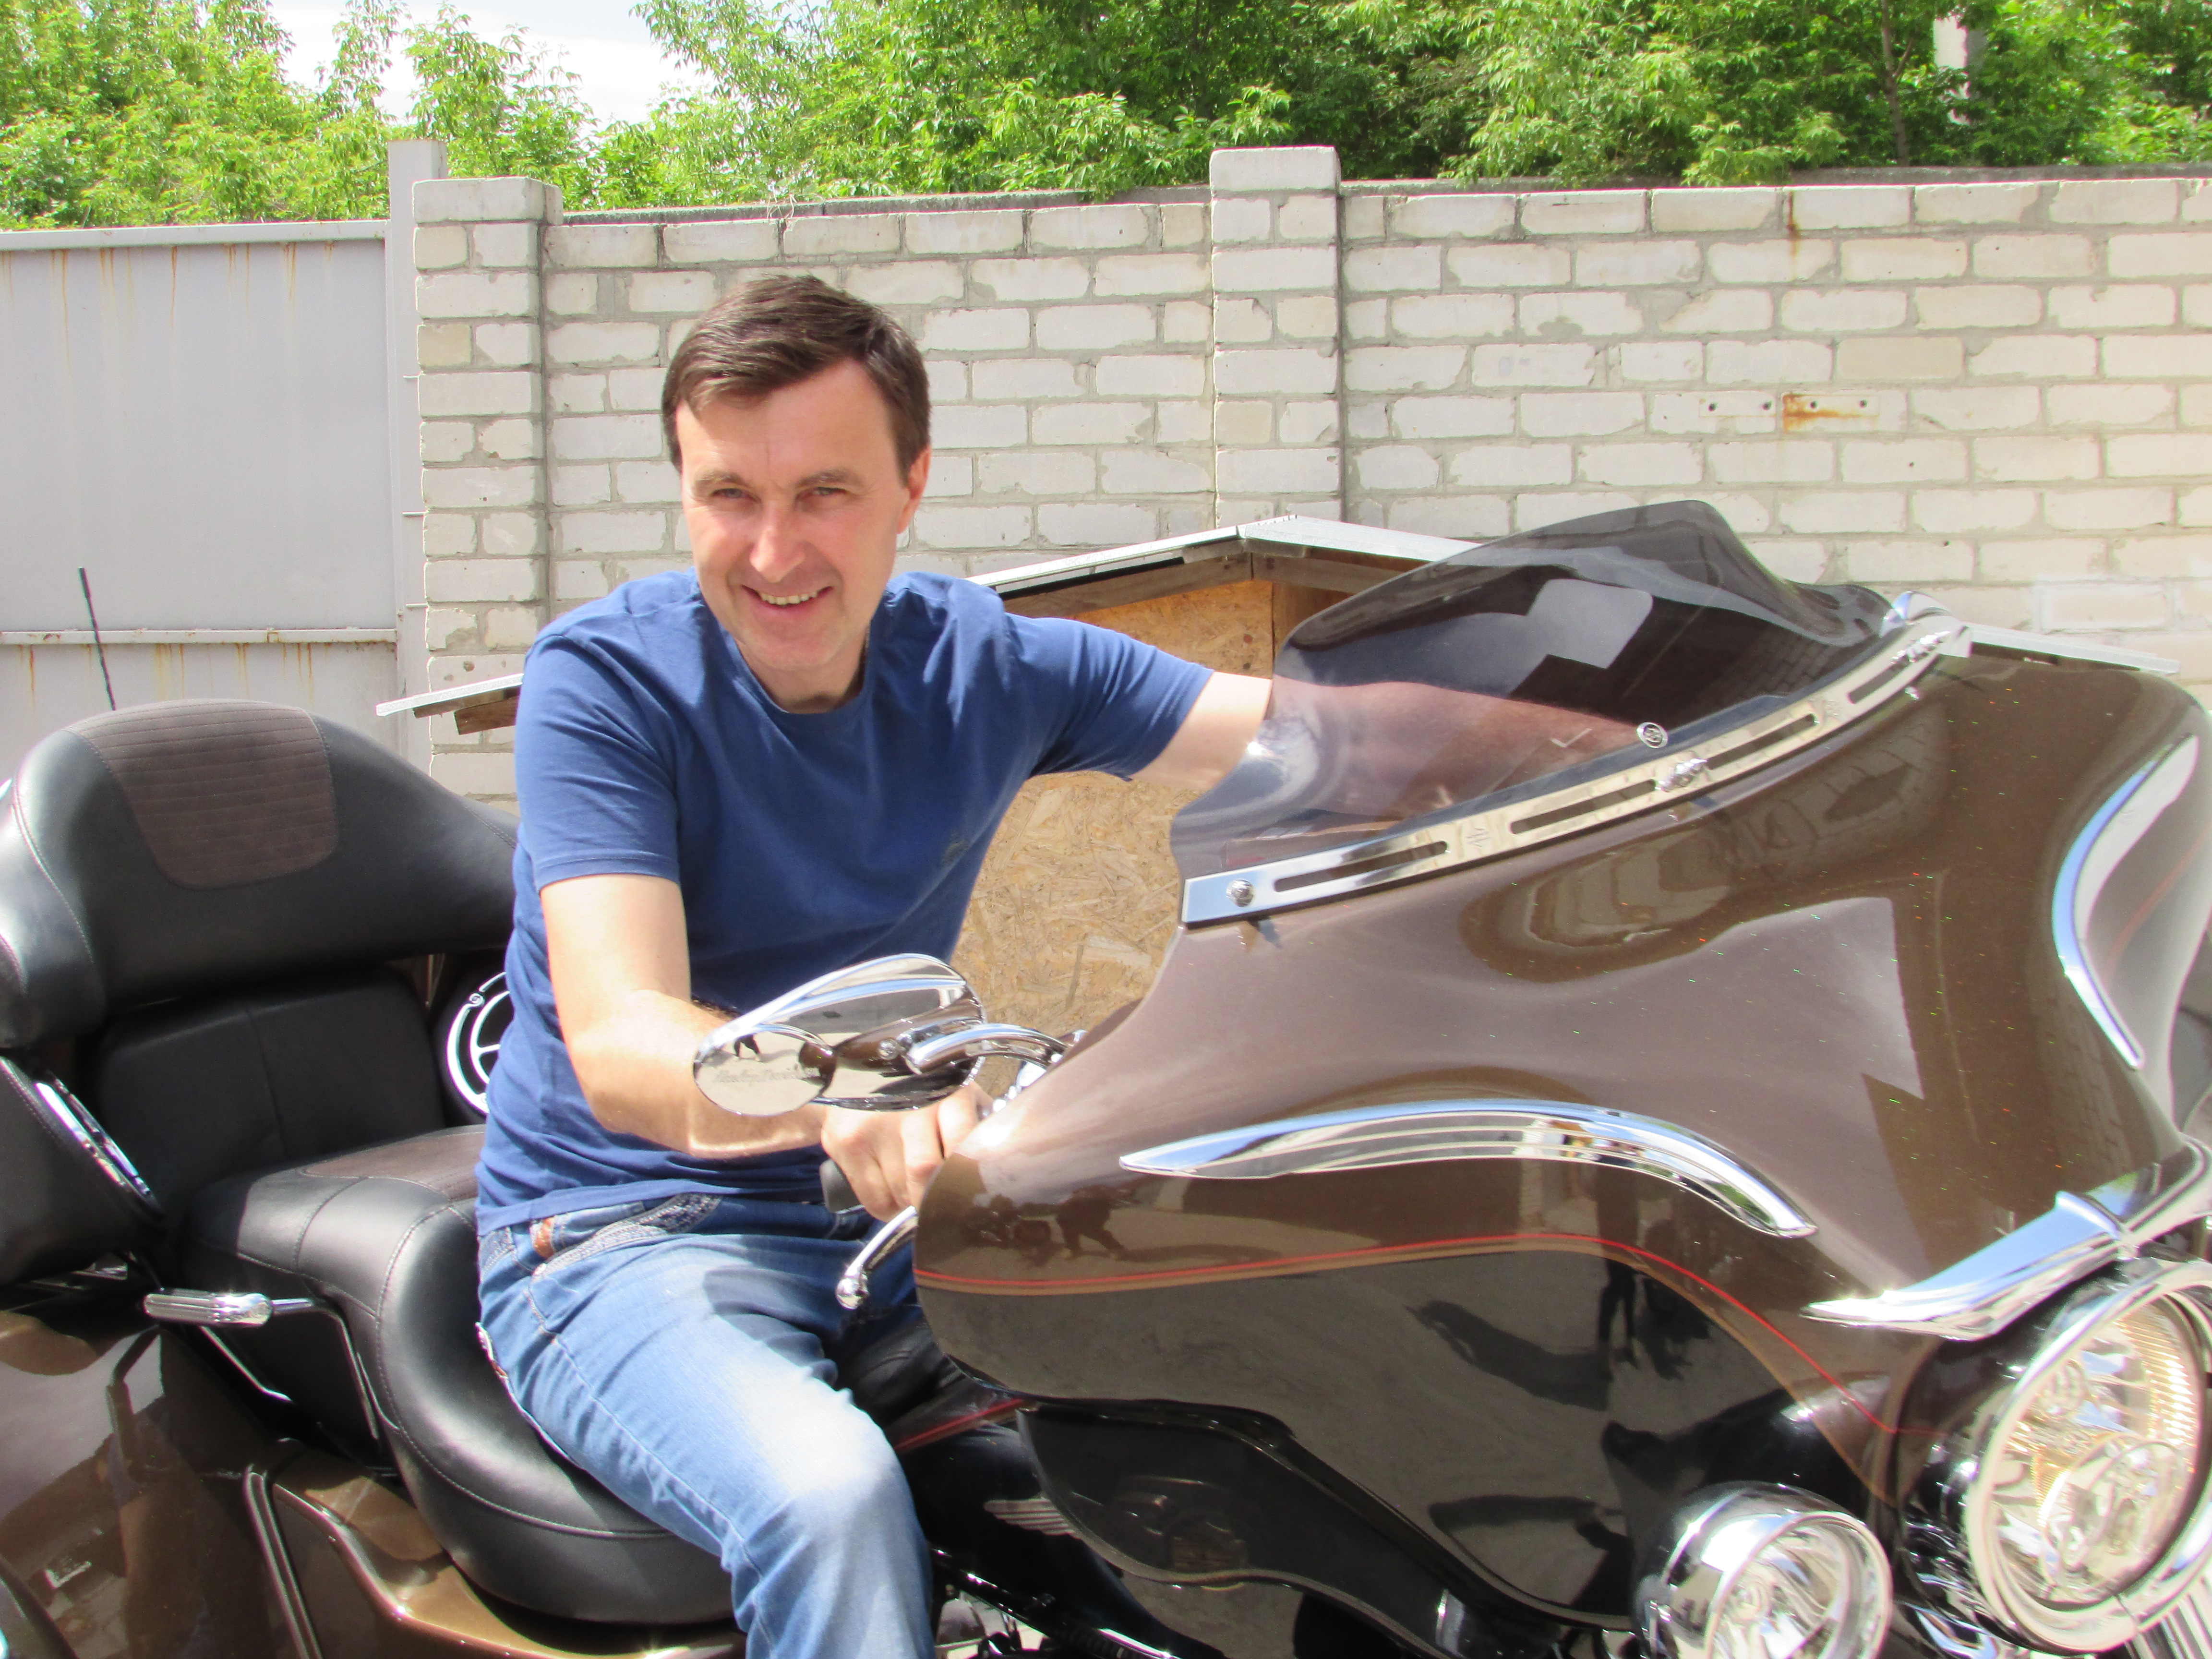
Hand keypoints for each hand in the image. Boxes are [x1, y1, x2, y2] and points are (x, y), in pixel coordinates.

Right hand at [821, 1083, 987, 1219]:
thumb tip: (1000, 1166)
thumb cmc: (921, 1092)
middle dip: (934, 1199)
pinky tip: (892, 1189)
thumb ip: (977, 1124)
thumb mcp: (956, 1095)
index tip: (967, 1193)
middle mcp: (909, 1106)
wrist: (856, 1075)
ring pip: (899, 1191)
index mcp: (948, 1093)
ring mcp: (873, 1125)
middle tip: (940, 1206)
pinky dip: (888, 1207)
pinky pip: (874, 1200)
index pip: (961, 1142)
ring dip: (911, 1202)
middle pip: (925, 1172)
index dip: (964, 1177)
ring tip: (913, 1188)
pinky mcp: (848, 1144)